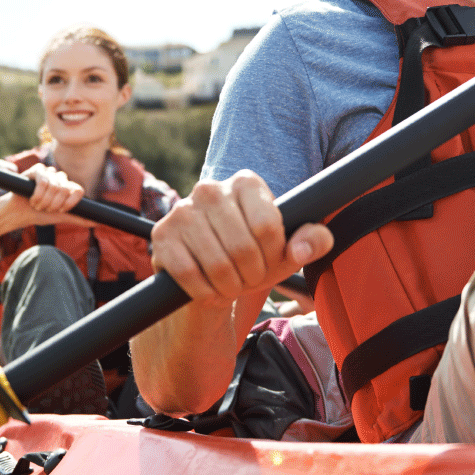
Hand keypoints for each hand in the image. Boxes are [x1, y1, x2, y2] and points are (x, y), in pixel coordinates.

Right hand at [21, 162, 87, 220]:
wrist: (18, 214)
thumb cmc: (39, 214)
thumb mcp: (60, 217)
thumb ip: (79, 218)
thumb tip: (97, 222)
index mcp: (68, 187)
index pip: (78, 190)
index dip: (69, 203)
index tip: (60, 210)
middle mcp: (60, 178)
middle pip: (65, 189)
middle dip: (53, 204)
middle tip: (45, 208)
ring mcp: (49, 173)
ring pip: (54, 186)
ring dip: (44, 201)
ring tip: (37, 205)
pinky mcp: (36, 170)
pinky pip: (43, 180)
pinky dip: (37, 194)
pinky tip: (32, 199)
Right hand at [149, 169, 332, 305]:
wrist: (210, 277)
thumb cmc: (254, 257)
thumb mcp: (287, 251)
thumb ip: (313, 241)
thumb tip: (301, 248)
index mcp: (245, 182)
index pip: (267, 225)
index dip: (273, 253)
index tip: (270, 258)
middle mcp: (211, 188)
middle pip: (243, 247)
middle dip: (252, 275)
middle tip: (249, 278)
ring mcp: (182, 210)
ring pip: (217, 264)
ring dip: (230, 287)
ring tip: (231, 284)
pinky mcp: (162, 236)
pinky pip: (190, 275)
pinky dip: (205, 292)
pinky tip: (209, 287)